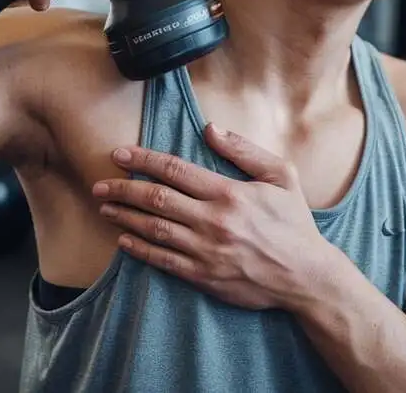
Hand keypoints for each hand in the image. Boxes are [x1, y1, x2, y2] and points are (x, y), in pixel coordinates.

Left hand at [92, 123, 327, 310]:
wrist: (306, 277)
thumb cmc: (294, 223)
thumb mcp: (282, 176)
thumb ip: (245, 151)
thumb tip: (211, 129)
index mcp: (229, 193)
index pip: (175, 170)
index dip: (143, 159)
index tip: (120, 154)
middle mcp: (213, 221)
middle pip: (156, 198)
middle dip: (123, 188)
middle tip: (100, 183)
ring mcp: (206, 250)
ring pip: (153, 229)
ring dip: (124, 215)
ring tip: (104, 206)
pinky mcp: (203, 276)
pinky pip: (162, 260)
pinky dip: (139, 249)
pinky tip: (123, 239)